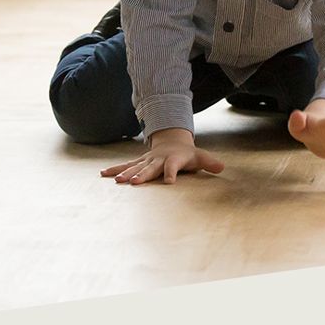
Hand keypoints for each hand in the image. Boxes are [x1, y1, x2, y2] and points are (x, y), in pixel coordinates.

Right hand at [100, 128, 224, 184]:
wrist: (172, 141)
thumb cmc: (187, 154)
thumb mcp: (200, 157)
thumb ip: (210, 162)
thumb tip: (222, 167)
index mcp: (173, 159)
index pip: (173, 167)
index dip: (172, 173)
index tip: (170, 182)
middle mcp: (158, 160)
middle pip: (150, 168)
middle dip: (142, 175)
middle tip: (134, 182)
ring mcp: (146, 161)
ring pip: (135, 167)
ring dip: (125, 174)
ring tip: (116, 181)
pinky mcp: (138, 163)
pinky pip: (125, 166)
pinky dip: (115, 170)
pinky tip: (103, 175)